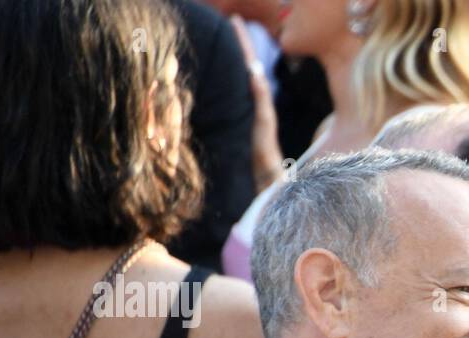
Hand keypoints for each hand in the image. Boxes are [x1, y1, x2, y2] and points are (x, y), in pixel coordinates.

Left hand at [230, 15, 285, 192]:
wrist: (265, 186)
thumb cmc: (245, 167)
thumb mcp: (230, 139)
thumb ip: (224, 125)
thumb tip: (202, 115)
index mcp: (250, 108)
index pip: (245, 74)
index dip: (238, 53)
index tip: (229, 31)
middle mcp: (258, 107)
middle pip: (251, 69)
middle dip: (243, 44)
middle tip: (235, 20)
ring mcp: (264, 114)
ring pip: (257, 77)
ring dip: (249, 55)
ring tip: (241, 31)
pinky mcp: (266, 126)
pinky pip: (262, 100)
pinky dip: (258, 84)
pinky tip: (252, 69)